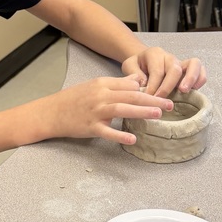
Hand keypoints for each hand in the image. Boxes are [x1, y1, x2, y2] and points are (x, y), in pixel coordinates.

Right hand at [40, 75, 173, 145]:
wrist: (51, 112)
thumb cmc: (73, 99)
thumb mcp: (94, 86)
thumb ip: (116, 84)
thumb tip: (138, 81)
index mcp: (102, 84)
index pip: (129, 85)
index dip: (148, 89)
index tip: (164, 93)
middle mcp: (100, 96)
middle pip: (130, 96)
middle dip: (152, 100)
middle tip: (170, 104)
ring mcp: (95, 112)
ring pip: (122, 110)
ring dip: (141, 112)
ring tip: (158, 115)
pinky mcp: (90, 127)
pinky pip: (107, 131)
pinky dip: (120, 135)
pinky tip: (133, 139)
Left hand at [121, 47, 206, 97]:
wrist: (143, 60)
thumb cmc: (137, 65)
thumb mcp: (129, 66)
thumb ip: (134, 73)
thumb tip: (145, 84)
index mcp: (154, 54)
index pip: (157, 70)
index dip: (153, 85)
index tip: (149, 98)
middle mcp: (170, 57)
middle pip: (174, 68)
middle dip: (168, 86)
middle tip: (162, 99)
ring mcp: (181, 62)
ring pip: (193, 64)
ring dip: (190, 79)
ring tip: (184, 91)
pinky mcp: (189, 69)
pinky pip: (201, 70)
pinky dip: (200, 79)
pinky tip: (194, 90)